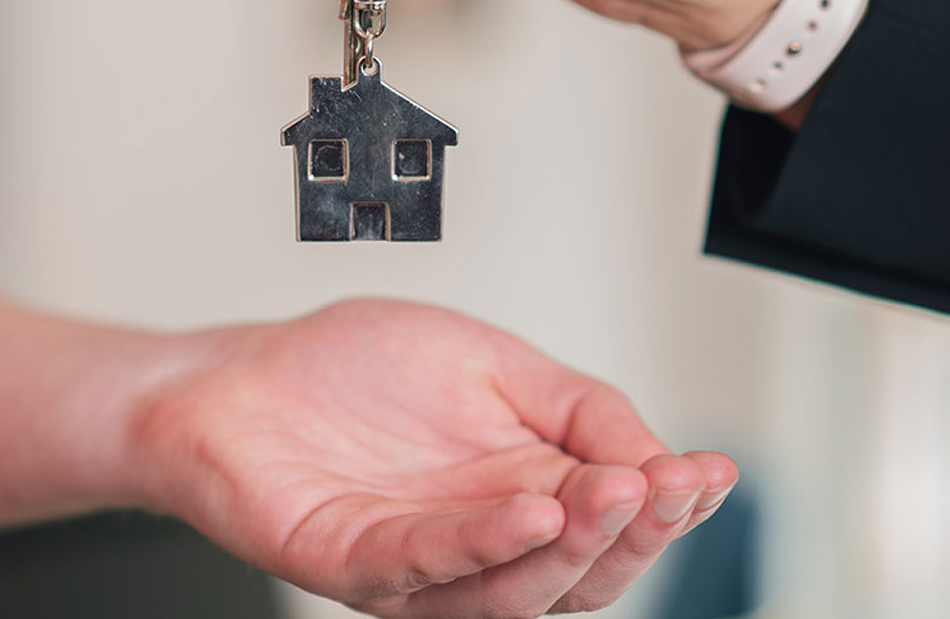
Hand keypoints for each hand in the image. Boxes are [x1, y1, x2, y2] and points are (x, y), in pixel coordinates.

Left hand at [128, 300, 736, 616]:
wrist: (239, 375)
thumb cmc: (351, 371)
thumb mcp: (496, 363)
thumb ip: (581, 407)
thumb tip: (662, 454)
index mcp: (521, 498)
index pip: (614, 526)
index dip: (669, 505)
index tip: (710, 472)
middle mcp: (476, 546)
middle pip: (577, 573)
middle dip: (635, 531)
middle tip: (670, 484)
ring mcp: (415, 566)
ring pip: (512, 586)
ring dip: (573, 544)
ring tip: (618, 492)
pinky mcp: (349, 563)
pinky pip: (423, 564)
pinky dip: (483, 542)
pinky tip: (531, 509)